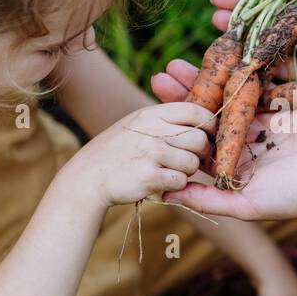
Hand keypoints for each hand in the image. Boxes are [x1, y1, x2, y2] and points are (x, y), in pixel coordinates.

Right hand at [79, 102, 211, 205]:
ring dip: (187, 171)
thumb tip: (200, 116)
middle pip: (199, 139)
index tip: (209, 135)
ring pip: (192, 163)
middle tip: (189, 159)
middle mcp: (152, 130)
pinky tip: (162, 183)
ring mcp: (151, 153)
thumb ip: (164, 118)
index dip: (209, 124)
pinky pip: (181, 181)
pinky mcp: (149, 177)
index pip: (195, 110)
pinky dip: (176, 185)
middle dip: (200, 152)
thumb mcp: (137, 124)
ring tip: (169, 171)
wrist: (87, 177)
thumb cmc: (117, 150)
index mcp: (151, 115)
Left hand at [150, 62, 296, 221]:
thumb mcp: (245, 204)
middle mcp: (245, 137)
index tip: (154, 103)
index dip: (176, 120)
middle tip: (165, 72)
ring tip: (189, 58)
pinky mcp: (286, 99)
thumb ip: (206, 199)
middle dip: (188, 91)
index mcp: (232, 160)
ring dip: (212, 74)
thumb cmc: (293, 197)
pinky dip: (247, 64)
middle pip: (211, 110)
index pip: (197, 137)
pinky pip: (264, 78)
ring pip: (233, 90)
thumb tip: (163, 195)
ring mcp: (265, 116)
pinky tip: (227, 49)